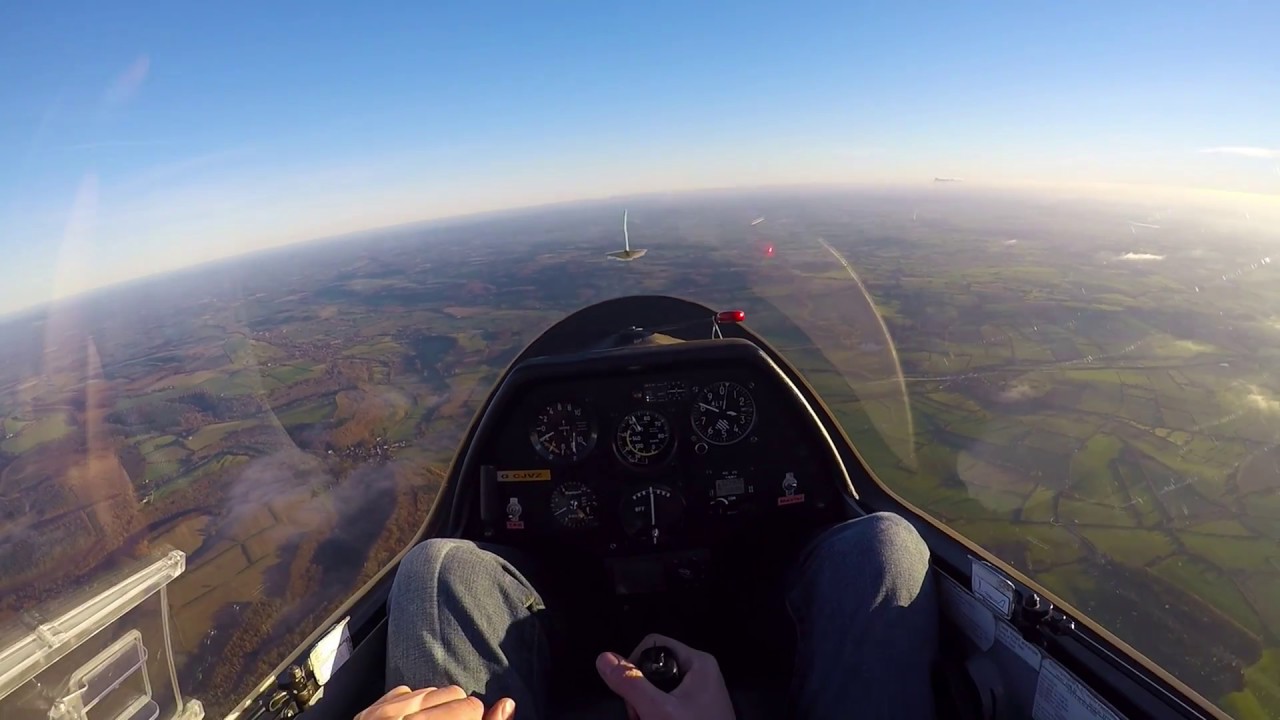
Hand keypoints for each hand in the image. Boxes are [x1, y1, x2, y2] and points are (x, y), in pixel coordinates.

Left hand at [355, 686, 514, 719]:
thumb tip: (507, 704)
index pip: (471, 707)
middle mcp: (402, 719)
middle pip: (453, 693)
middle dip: (457, 713)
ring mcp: (379, 715)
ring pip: (429, 690)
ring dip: (435, 709)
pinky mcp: (366, 713)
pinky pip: (403, 692)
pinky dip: (411, 706)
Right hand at [596, 634, 734, 719]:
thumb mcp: (658, 711)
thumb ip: (631, 684)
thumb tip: (603, 657)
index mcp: (698, 662)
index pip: (653, 645)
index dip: (634, 665)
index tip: (631, 694)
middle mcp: (700, 672)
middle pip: (654, 668)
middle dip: (639, 693)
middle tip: (640, 717)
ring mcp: (699, 694)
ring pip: (656, 689)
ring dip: (645, 708)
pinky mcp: (696, 711)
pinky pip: (666, 704)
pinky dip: (656, 716)